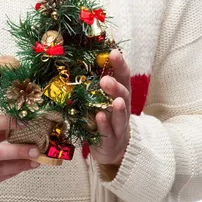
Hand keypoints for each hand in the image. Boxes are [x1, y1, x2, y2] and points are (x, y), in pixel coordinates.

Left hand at [89, 49, 130, 171]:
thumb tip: (77, 58)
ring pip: (121, 115)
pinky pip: (108, 133)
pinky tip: (99, 117)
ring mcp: (119, 125)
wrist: (113, 148)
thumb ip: (95, 83)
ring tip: (116, 100)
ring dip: (118, 108)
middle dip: (115, 86)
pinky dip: (104, 125)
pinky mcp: (111, 140)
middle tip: (105, 80)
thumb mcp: (102, 98)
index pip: (123, 76)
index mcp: (120, 93)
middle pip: (123, 95)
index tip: (113, 52)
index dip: (119, 64)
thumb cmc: (105, 116)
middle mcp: (122, 107)